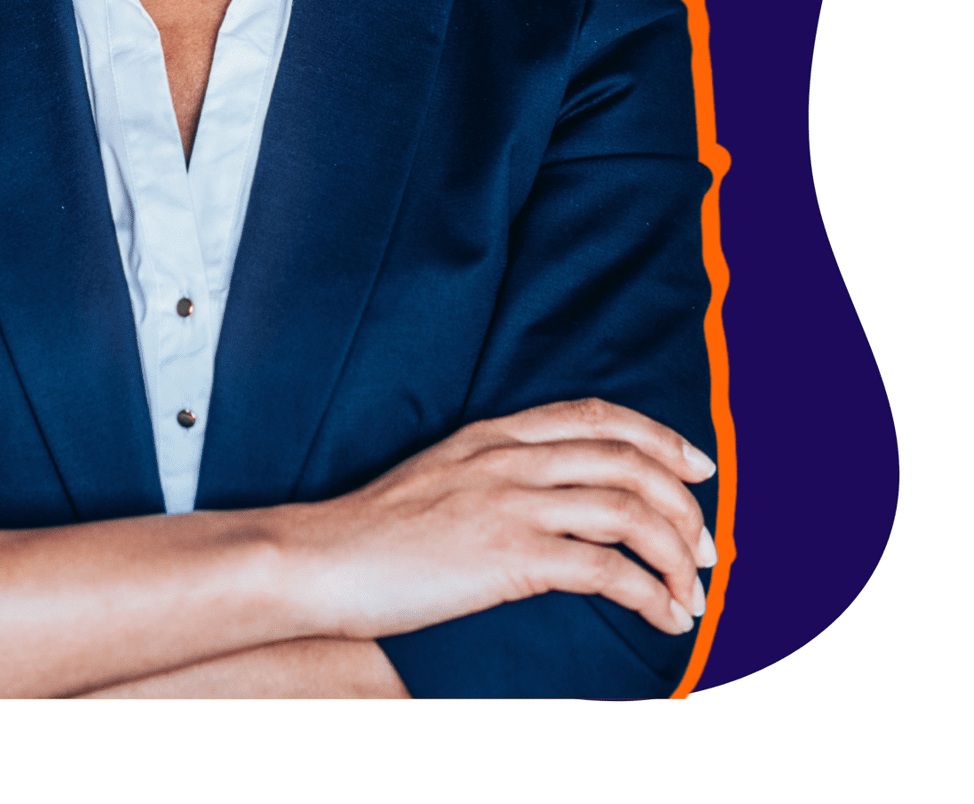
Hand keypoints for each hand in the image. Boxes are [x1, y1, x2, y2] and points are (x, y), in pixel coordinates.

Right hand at [296, 397, 716, 640]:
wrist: (325, 558)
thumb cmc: (375, 532)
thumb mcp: (440, 478)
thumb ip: (494, 474)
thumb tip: (551, 501)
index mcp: (492, 435)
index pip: (595, 415)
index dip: (658, 435)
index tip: (698, 466)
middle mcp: (507, 459)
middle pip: (626, 460)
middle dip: (683, 505)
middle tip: (708, 550)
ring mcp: (509, 503)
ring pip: (627, 511)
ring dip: (676, 557)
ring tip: (695, 595)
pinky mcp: (508, 555)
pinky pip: (605, 569)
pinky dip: (650, 594)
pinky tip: (665, 618)